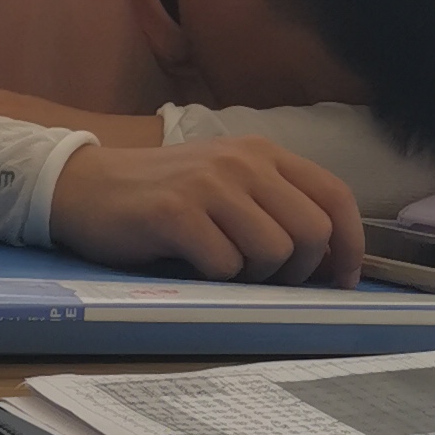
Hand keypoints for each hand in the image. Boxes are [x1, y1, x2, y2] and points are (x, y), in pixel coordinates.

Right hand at [48, 133, 363, 284]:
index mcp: (263, 153)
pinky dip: (215, 279)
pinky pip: (224, 266)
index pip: (335, 195)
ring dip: (255, 277)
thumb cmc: (159, 197)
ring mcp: (209, 185)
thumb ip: (272, 206)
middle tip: (269, 281)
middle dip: (299, 270)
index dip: (350, 244)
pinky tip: (192, 266)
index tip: (343, 278)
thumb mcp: (224, 185)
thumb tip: (324, 260)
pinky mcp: (176, 214)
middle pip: (311, 232)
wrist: (83, 187)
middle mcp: (243, 162)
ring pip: (273, 252)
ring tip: (224, 269)